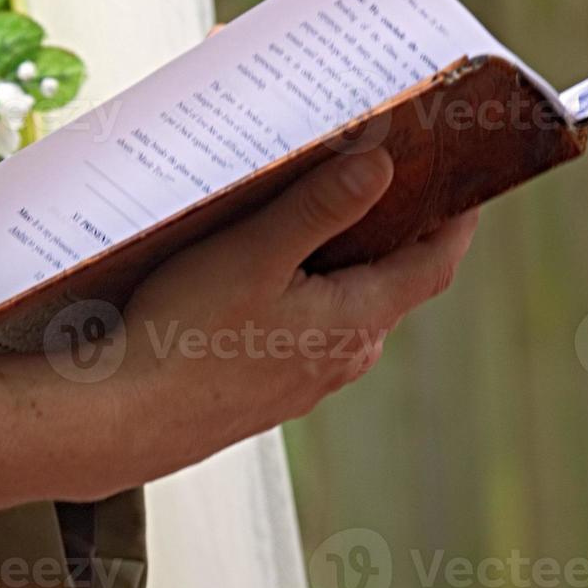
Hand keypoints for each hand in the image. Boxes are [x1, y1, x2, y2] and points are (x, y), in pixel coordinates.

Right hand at [0, 146, 478, 519]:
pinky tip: (259, 273)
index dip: (456, 219)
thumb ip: (320, 208)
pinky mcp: (265, 390)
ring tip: (311, 212)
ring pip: (343, 308)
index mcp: (355, 322)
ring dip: (341, 261)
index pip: (435, 264)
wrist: (120, 420)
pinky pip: (304, 330)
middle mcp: (341, 357)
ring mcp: (304, 379)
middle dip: (392, 230)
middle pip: (390, 283)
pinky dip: (303, 292)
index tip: (467, 179)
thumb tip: (382, 167)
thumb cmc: (182, 339)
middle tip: (380, 174)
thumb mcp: (253, 256)